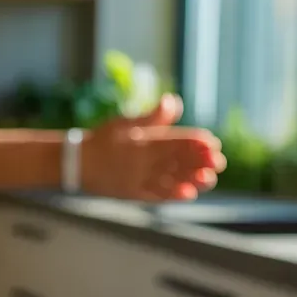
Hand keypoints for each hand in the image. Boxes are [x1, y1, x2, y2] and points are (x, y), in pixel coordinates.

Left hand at [81, 94, 224, 199]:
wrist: (80, 160)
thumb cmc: (104, 139)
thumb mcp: (127, 125)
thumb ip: (150, 118)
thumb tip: (171, 101)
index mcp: (160, 141)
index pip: (186, 142)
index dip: (200, 144)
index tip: (212, 145)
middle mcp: (160, 160)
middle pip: (188, 163)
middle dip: (203, 163)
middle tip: (215, 164)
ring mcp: (152, 177)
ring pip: (180, 179)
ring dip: (195, 180)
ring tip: (207, 179)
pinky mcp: (141, 192)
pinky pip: (161, 194)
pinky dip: (175, 194)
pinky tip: (188, 193)